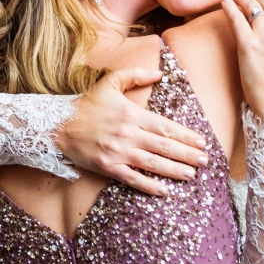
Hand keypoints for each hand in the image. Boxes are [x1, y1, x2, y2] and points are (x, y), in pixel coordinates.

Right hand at [56, 67, 208, 195]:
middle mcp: (128, 134)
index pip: (166, 127)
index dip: (186, 136)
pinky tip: (164, 191)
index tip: (201, 142)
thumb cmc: (86, 103)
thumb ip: (135, 74)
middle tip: (205, 161)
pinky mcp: (108, 167)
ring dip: (175, 170)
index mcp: (132, 114)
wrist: (58, 125)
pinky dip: (149, 186)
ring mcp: (118, 152)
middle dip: (187, 155)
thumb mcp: (109, 81)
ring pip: (153, 163)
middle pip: (164, 146)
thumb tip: (159, 73)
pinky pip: (133, 178)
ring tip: (192, 175)